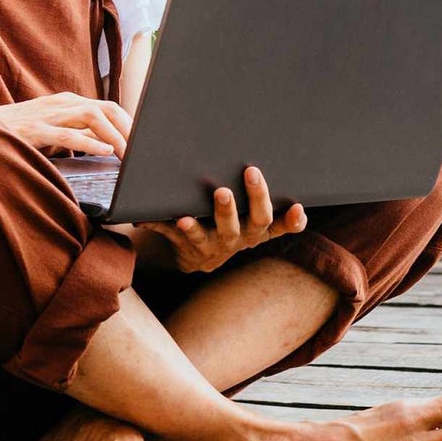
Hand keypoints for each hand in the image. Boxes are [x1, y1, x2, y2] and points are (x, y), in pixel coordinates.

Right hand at [0, 92, 131, 158]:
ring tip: (126, 154)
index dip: (128, 124)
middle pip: (106, 108)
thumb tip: (106, 146)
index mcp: (67, 102)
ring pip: (91, 117)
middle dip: (128, 128)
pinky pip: (68, 134)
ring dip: (114, 135)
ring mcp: (47, 114)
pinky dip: (89, 142)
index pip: (107, 107)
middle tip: (140, 151)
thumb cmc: (18, 133)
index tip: (141, 144)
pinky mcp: (34, 129)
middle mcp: (61, 103)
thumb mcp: (53, 131)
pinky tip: (104, 152)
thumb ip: (77, 135)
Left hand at [138, 166, 306, 273]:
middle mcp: (236, 237)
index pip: (276, 223)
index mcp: (255, 229)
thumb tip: (296, 197)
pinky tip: (144, 218)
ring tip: (188, 216)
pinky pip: (168, 234)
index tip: (297, 207)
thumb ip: (275, 211)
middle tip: (236, 183)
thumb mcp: (256, 221)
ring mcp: (210, 243)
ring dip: (197, 226)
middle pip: (245, 224)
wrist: (199, 257)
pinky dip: (157, 225)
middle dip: (243, 203)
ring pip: (205, 235)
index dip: (290, 220)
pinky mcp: (183, 243)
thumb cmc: (233, 225)